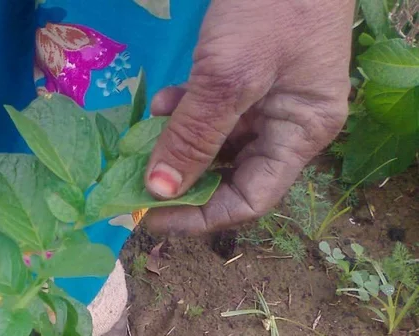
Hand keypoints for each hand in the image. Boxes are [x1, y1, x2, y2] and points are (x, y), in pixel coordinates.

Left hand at [144, 0, 353, 234]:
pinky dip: (183, 112)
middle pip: (229, 175)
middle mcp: (287, 124)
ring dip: (177, 145)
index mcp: (300, 134)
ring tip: (143, 142)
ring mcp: (268, 98)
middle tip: (133, 183)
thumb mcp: (228, 77)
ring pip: (214, 143)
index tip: (148, 216)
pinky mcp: (247, 75)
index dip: (198, 216)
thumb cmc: (271, 8)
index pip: (249, 200)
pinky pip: (210, 111)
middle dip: (181, 180)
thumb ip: (193, 136)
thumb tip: (159, 191)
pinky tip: (161, 103)